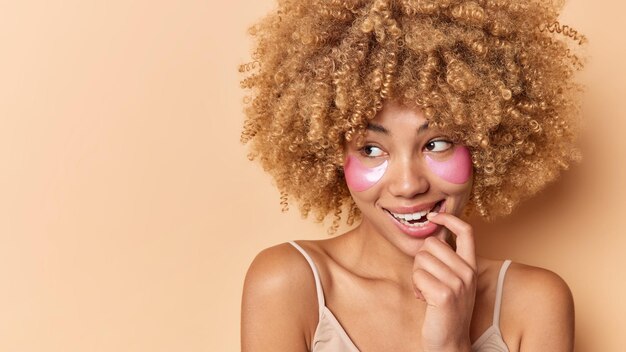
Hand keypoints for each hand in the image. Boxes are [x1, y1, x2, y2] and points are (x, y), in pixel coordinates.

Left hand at [412, 212, 476, 351]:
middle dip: (420, 259)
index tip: (432, 217)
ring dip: (416, 275)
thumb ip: (445, 260)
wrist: (449, 342)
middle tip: (426, 279)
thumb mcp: (452, 281)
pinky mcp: (445, 294)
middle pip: (431, 244)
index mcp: (470, 266)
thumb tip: (430, 236)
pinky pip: (418, 276)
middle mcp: (468, 272)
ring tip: (426, 291)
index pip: (466, 231)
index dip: (448, 219)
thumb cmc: (445, 311)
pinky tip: (424, 299)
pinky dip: (416, 287)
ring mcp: (458, 283)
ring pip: (421, 259)